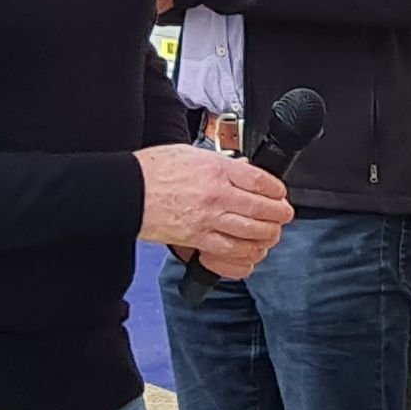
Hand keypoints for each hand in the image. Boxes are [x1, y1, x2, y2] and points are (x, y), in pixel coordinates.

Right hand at [135, 144, 293, 279]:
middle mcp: (217, 196)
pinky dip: (244, 256)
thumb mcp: (192, 153)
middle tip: (283, 216)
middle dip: (280, 215)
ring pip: (251, 234)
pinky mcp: (196, 240)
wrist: (126, 191)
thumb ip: (221, 162)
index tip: (280, 194)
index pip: (262, 182)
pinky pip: (229, 253)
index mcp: (218, 170)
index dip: (278, 190)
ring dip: (267, 236)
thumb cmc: (153, 170)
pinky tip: (250, 254)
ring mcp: (208, 220)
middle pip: (264, 210)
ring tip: (271, 234)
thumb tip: (241, 168)